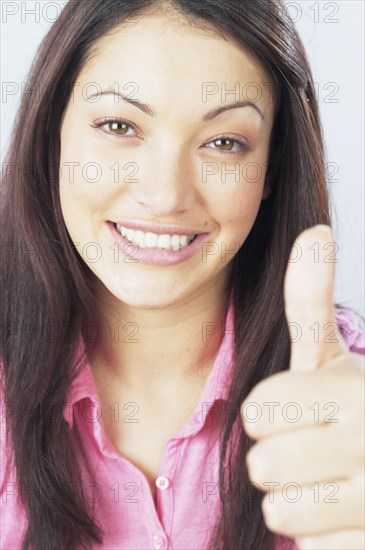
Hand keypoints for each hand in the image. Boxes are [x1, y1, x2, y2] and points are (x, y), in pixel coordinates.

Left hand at [241, 225, 364, 549]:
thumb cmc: (354, 405)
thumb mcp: (332, 355)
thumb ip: (310, 300)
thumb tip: (314, 231)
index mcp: (353, 391)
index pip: (257, 410)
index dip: (268, 412)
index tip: (299, 410)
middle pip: (262, 461)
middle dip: (279, 455)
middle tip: (313, 447)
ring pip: (281, 510)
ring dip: (296, 497)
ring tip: (328, 479)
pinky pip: (310, 548)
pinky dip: (321, 535)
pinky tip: (346, 514)